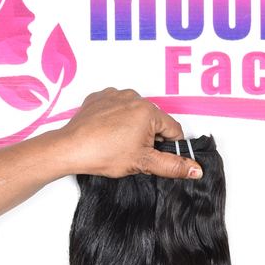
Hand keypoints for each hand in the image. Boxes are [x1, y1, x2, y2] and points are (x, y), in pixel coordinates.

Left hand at [53, 87, 202, 178]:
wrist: (70, 149)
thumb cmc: (103, 153)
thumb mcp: (144, 163)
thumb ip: (173, 166)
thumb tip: (195, 170)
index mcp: (148, 111)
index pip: (173, 130)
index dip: (168, 147)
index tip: (155, 156)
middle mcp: (133, 97)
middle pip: (154, 121)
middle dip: (148, 137)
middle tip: (133, 152)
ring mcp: (115, 95)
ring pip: (135, 114)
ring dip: (133, 127)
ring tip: (118, 143)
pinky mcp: (99, 97)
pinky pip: (117, 108)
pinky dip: (116, 119)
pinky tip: (108, 133)